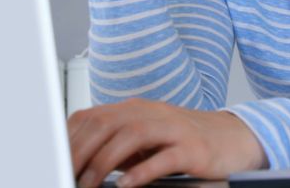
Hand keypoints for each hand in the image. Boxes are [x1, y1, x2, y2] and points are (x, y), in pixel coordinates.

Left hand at [67, 98, 267, 187]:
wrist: (234, 138)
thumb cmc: (186, 141)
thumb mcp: (146, 140)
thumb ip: (117, 146)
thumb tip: (80, 163)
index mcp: (136, 109)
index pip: (93, 117)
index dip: (70, 139)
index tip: (55, 161)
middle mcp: (152, 113)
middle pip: (107, 124)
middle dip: (81, 152)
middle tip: (67, 175)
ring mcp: (174, 128)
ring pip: (131, 135)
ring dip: (105, 162)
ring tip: (90, 184)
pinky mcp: (193, 147)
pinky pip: (164, 157)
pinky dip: (142, 170)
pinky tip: (127, 185)